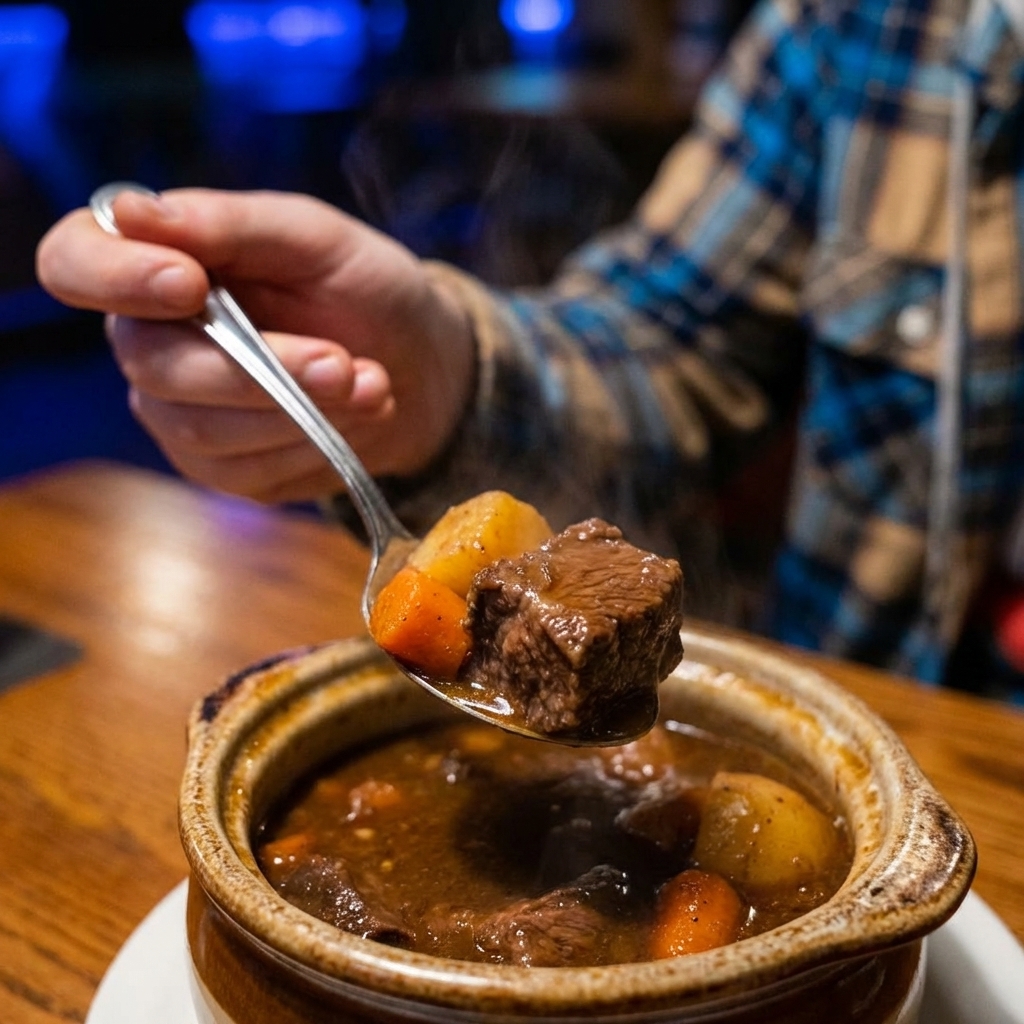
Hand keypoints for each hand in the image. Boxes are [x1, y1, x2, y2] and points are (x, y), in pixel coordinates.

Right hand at [36, 188, 474, 502]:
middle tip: (343, 363)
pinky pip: (245, 473)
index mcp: (157, 264)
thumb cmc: (364, 289)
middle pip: (153, 366)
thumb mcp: (318, 239)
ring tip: (372, 385)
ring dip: (301, 411)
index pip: (75, 264)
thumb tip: (131, 212)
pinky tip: (356, 418)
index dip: (115, 277)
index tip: (190, 284)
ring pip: (202, 430)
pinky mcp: (223, 469)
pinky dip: (312, 447)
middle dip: (261, 370)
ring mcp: (181, 413)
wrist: (419, 365)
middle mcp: (152, 342)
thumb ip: (233, 225)